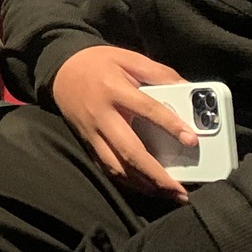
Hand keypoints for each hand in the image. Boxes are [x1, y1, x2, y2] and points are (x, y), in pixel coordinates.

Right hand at [51, 46, 193, 200]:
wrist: (61, 69)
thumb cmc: (98, 63)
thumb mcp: (128, 58)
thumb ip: (158, 73)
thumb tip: (188, 88)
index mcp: (114, 89)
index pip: (146, 109)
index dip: (170, 125)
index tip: (191, 140)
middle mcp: (102, 115)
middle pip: (130, 150)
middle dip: (156, 174)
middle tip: (180, 189)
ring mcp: (92, 132)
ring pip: (117, 166)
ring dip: (143, 184)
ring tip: (167, 193)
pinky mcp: (87, 143)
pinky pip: (106, 168)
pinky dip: (127, 182)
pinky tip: (145, 187)